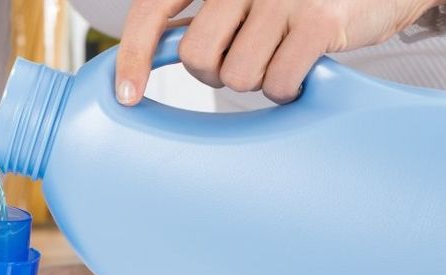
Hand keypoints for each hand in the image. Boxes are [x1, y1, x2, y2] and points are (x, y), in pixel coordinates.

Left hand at [115, 0, 442, 103]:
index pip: (153, 9)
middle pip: (196, 57)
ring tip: (281, 56)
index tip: (127, 95)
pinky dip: (288, 88)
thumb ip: (205, 13)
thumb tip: (149, 53)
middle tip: (245, 59)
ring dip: (257, 80)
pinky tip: (304, 68)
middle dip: (215, 73)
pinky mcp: (317, 20)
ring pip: (236, 76)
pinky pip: (278, 82)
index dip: (134, 56)